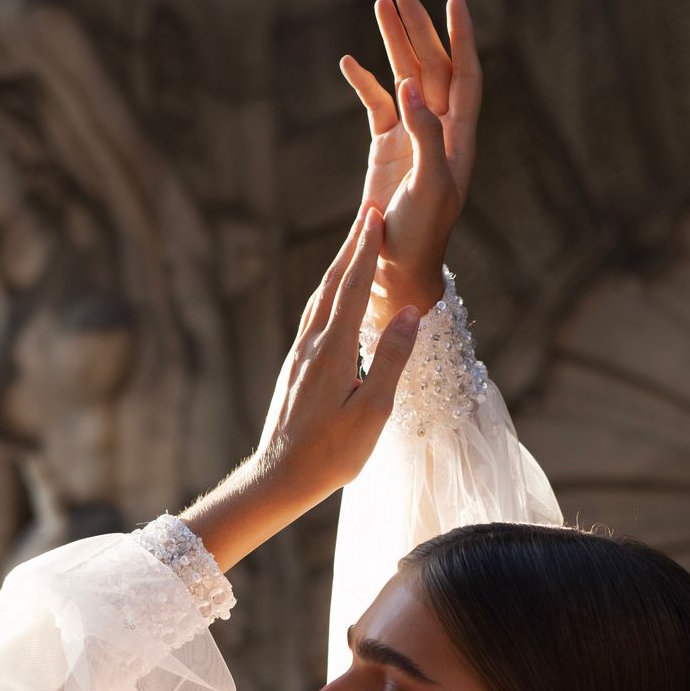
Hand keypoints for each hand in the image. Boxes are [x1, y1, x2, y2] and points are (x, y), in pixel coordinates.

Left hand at [256, 204, 419, 505]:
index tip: (376, 216)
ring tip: (353, 244)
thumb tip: (409, 314)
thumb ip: (391, 360)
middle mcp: (312, 345)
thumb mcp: (372, 412)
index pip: (354, 288)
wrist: (279, 477)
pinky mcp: (295, 369)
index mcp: (333, 351)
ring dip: (338, 267)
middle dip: (352, 246)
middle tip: (367, 212)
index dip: (366, 250)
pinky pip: (313, 318)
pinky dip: (328, 294)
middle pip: (333, 283)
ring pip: (320, 298)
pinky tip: (331, 296)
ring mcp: (300, 356)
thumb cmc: (331, 453)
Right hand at [340, 0, 481, 322]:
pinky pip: (376, 104)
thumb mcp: (430, 185)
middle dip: (419, 28)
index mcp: (458, 138)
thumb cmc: (422, 233)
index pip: (465, 76)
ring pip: (404, 78)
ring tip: (381, 4)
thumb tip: (411, 85)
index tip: (456, 0)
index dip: (462, 38)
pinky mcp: (385, 148)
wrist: (396, 265)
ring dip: (394, 43)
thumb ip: (425, 135)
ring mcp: (411, 136)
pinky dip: (364, 82)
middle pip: (432, 67)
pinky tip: (348, 61)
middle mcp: (438, 131)